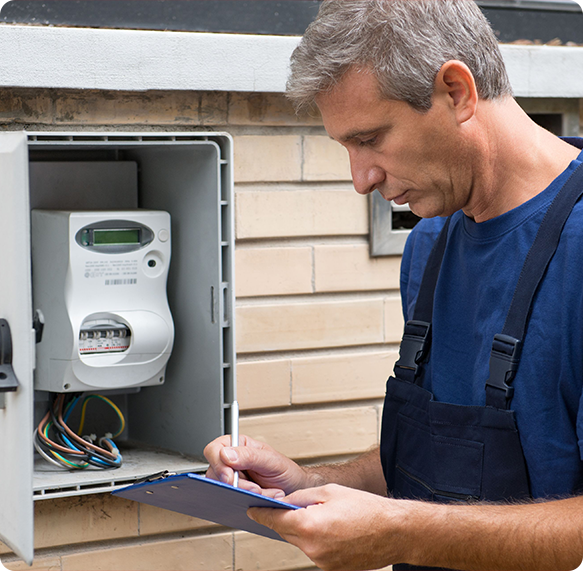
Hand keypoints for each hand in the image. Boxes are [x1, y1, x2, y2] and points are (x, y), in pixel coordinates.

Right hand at [204, 434, 309, 497]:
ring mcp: (231, 479)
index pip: (214, 450)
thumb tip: (226, 454)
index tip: (230, 477)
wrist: (295, 490)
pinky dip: (244, 503)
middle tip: (255, 489)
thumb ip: (249, 456)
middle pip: (214, 473)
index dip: (218, 464)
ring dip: (244, 494)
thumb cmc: (285, 471)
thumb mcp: (271, 460)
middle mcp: (231, 461)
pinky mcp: (233, 495)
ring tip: (263, 493)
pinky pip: (228, 501)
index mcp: (238, 445)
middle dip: (236, 485)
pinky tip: (256, 500)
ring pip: (222, 489)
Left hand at [248, 484, 407, 570]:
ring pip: (300, 542)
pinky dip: (316, 540)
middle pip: (286, 532)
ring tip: (322, 516)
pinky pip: (315, 551)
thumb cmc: (367, 509)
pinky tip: (332, 529)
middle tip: (288, 506)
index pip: (274, 520)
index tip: (252, 509)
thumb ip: (302, 496)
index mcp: (310, 525)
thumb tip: (286, 501)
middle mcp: (313, 548)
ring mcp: (322, 562)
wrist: (395, 531)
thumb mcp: (329, 491)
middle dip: (285, 519)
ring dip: (303, 529)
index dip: (261, 513)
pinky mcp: (331, 569)